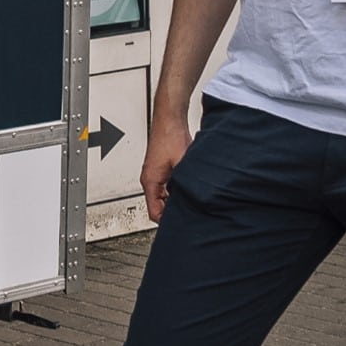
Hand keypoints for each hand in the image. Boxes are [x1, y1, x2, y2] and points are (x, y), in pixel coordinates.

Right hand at [140, 108, 191, 222]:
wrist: (169, 119)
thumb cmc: (171, 137)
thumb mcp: (183, 166)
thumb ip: (186, 185)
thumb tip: (196, 200)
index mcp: (150, 182)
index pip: (155, 213)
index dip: (168, 222)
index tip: (181, 225)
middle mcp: (149, 179)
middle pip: (158, 206)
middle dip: (173, 212)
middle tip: (190, 215)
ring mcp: (154, 173)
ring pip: (163, 197)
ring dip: (175, 200)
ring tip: (191, 201)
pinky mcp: (160, 168)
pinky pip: (166, 187)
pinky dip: (176, 190)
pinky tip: (188, 187)